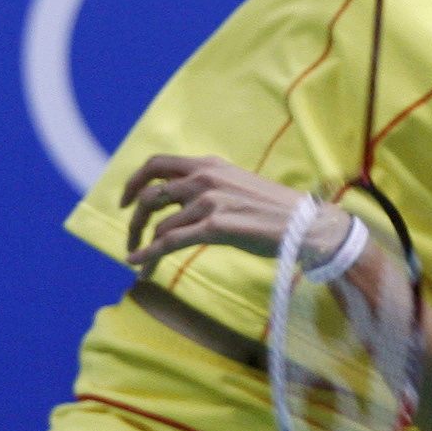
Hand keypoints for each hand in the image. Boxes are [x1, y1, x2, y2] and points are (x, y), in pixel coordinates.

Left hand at [123, 155, 325, 274]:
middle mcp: (205, 177)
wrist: (306, 225)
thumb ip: (210, 189)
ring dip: (143, 245)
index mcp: (209, 165)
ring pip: (159, 224)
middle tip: (131, 238)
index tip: (125, 201)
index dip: (134, 181)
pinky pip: (170, 242)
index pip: (158, 164)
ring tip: (140, 263)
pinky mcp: (215, 226)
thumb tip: (184, 205)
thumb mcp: (237, 187)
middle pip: (150, 195)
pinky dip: (149, 254)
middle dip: (134, 219)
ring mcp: (209, 201)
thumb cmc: (276, 212)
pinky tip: (139, 266)